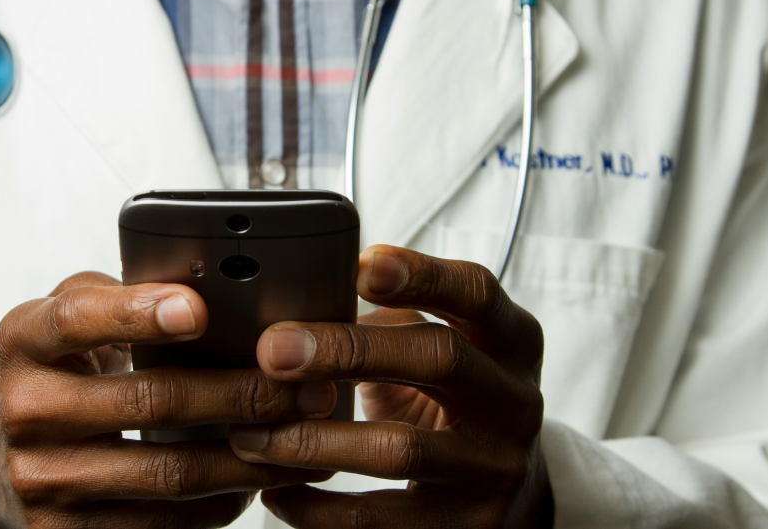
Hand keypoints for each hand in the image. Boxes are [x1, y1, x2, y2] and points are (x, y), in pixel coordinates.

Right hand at [0, 272, 335, 527]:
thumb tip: (201, 288)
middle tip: (305, 385)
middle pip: (150, 401)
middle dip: (242, 393)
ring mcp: (42, 481)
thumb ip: (112, 297)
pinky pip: (161, 523)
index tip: (199, 309)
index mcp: (23, 342)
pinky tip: (256, 480)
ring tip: (303, 436)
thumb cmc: (44, 373)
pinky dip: (219, 503)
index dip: (138, 313)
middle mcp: (25, 412)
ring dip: (249, 456)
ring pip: (169, 472)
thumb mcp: (54, 321)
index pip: (78, 321)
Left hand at [228, 246, 550, 528]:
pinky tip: (277, 490)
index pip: (476, 292)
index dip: (422, 275)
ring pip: (400, 448)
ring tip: (252, 433)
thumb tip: (297, 304)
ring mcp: (495, 468)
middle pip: (440, 357)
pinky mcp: (468, 528)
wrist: (512, 494)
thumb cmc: (455, 401)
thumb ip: (392, 321)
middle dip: (348, 349)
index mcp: (511, 341)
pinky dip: (318, 508)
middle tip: (274, 350)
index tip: (360, 265)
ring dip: (313, 439)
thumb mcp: (445, 349)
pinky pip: (380, 520)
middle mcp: (514, 401)